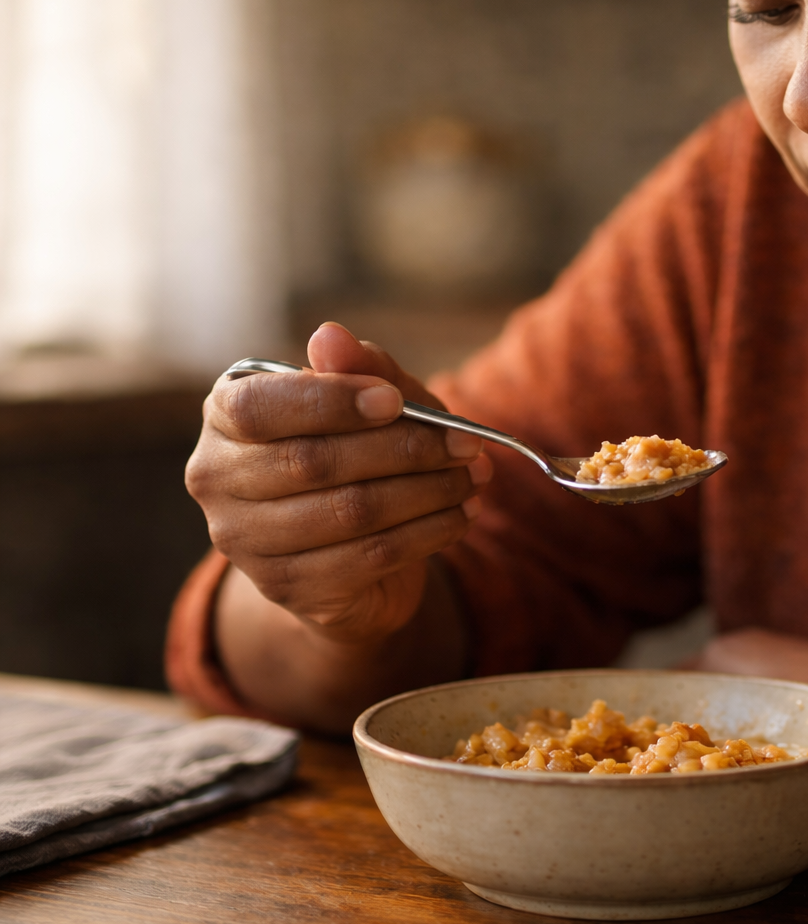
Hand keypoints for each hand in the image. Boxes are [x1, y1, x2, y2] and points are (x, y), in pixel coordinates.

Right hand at [185, 322, 492, 644]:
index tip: (395, 401)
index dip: (330, 403)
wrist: (345, 552)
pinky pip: (370, 556)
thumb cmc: (355, 452)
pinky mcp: (288, 587)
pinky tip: (462, 515)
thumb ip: (360, 368)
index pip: (259, 408)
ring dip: (428, 492)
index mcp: (224, 416)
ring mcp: (244, 542)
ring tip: (475, 478)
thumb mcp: (370, 402)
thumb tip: (331, 336)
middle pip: (313, 462)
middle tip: (468, 444)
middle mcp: (216, 479)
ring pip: (349, 512)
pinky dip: (429, 532)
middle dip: (404, 449)